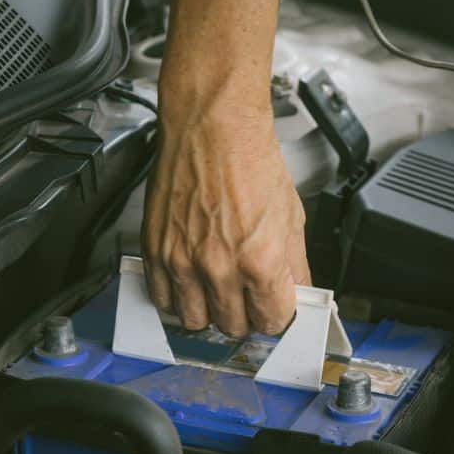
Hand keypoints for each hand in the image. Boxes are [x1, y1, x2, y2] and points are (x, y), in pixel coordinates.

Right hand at [142, 101, 309, 336]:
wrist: (211, 127)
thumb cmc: (249, 160)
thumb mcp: (291, 215)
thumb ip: (295, 264)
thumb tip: (298, 293)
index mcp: (260, 260)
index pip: (272, 321)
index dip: (276, 317)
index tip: (274, 309)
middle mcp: (219, 267)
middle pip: (233, 326)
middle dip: (244, 316)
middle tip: (247, 298)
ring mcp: (183, 261)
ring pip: (195, 321)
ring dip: (209, 313)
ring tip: (217, 292)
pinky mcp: (156, 251)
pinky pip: (161, 299)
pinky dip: (176, 299)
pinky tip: (190, 283)